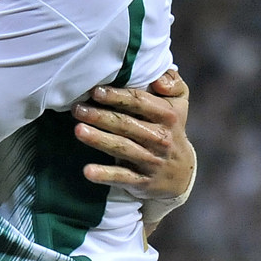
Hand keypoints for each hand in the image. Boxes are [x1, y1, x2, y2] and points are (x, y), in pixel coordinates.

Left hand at [72, 69, 193, 201]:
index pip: (141, 103)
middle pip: (127, 124)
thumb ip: (172, 82)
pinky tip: (87, 172)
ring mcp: (152, 161)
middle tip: (77, 109)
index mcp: (168, 116)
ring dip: (99, 140)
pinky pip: (123, 177)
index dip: (117, 96)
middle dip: (101, 116)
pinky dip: (105, 175)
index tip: (95, 91)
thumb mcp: (179, 103)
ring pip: (123, 148)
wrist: (183, 173)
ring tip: (78, 130)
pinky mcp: (142, 181)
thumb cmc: (170, 128)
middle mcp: (161, 138)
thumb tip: (159, 79)